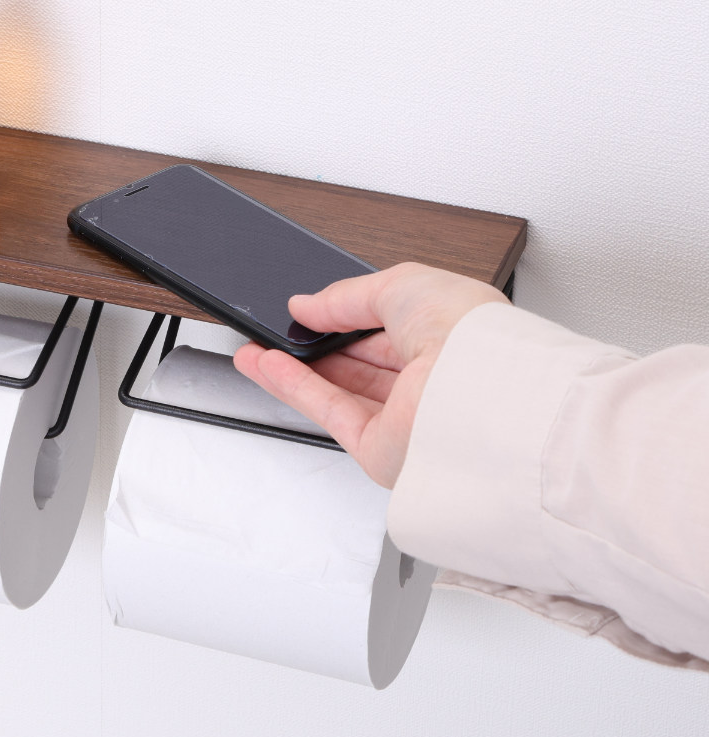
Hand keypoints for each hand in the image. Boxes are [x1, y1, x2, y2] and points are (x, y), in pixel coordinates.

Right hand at [234, 263, 508, 486]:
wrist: (480, 394)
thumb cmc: (468, 334)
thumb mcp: (401, 285)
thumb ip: (347, 295)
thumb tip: (307, 306)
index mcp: (451, 337)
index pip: (392, 325)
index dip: (348, 315)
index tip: (310, 307)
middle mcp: (431, 381)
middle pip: (363, 363)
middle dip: (319, 344)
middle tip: (281, 328)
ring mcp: (406, 419)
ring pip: (340, 389)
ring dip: (294, 367)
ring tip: (257, 346)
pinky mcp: (382, 451)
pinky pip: (330, 413)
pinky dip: (294, 388)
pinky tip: (265, 365)